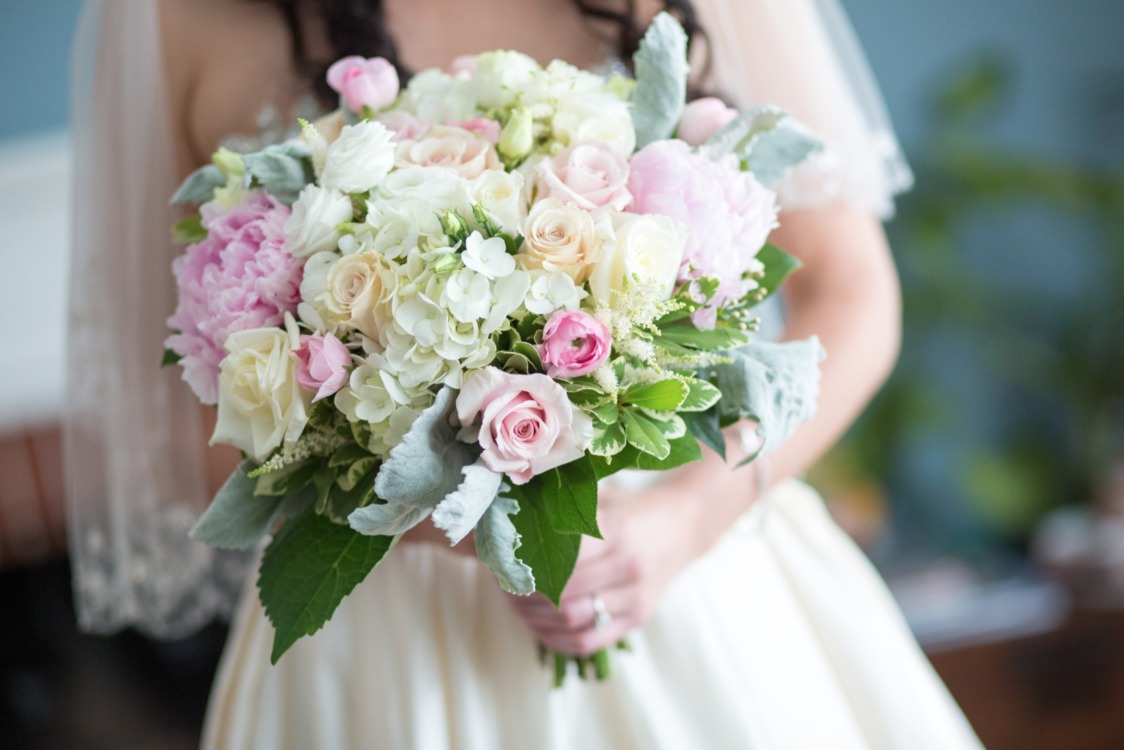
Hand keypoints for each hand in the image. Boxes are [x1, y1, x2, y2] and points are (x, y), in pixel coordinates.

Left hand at [505, 485, 691, 656]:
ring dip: (536, 619)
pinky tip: (540, 627)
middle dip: (525, 595)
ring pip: (572, 620)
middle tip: (505, 588)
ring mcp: (636, 597)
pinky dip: (557, 640)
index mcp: (617, 530)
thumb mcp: (601, 500)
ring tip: (518, 607)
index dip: (526, 566)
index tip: (504, 564)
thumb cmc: (631, 511)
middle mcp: (629, 566)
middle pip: (562, 593)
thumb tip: (511, 521)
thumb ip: (563, 512)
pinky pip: (589, 642)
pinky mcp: (637, 619)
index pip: (560, 558)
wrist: (682, 527)